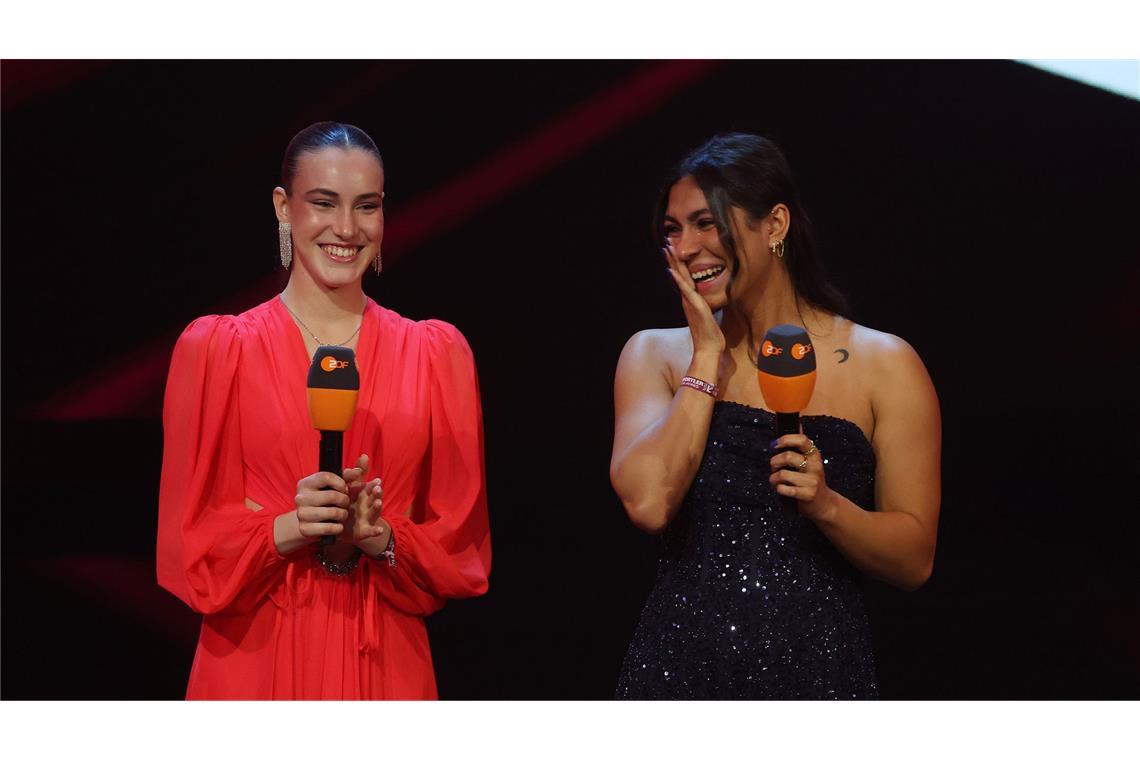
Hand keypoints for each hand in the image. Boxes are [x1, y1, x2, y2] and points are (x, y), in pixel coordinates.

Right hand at [293, 470, 350, 539]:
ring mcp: (301, 514)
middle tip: (345, 504)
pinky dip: (338, 527)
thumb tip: (359, 469)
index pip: (326, 477)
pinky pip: (328, 528)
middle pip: (332, 495)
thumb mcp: (335, 486)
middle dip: (345, 500)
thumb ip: (348, 476)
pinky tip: (338, 525)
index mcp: (305, 483)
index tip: (344, 489)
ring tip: (342, 514)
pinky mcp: (304, 529)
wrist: (312, 523)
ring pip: (332, 512)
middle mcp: (300, 498)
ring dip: (343, 514)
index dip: (340, 483)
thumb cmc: (327, 500)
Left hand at [341, 454, 386, 544]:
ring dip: (377, 507)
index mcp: (364, 494)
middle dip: (376, 493)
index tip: (376, 480)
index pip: (370, 486)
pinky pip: (371, 531)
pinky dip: (375, 531)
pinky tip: (379, 530)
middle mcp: (368, 505)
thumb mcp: (351, 488)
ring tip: (378, 502)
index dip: (373, 483)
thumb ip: (355, 474)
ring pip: (374, 512)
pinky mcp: (365, 531)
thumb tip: (364, 455)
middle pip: (374, 497)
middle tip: (377, 488)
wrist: (345, 527)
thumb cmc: (350, 504)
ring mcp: (368, 517)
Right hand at [663, 243, 725, 359]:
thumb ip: (706, 307)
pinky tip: (671, 269)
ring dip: (672, 262)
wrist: (708, 349)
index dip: (678, 264)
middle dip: (672, 258)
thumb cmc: (710, 335)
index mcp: (691, 300)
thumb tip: (709, 303)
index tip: (673, 251)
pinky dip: (678, 279)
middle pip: (678, 274)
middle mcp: (687, 299)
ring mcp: (689, 302)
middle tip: (665, 243)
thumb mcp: (709, 316)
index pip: (683, 278)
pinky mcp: (695, 306)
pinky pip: (685, 289)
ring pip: (679, 278)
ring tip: (666, 249)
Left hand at [768, 433, 835, 520]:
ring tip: (776, 481)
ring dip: (774, 478)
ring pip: (783, 474)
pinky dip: (779, 489)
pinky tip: (782, 489)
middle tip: (774, 467)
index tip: (775, 444)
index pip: (802, 440)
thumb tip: (797, 423)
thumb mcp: (809, 460)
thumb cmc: (810, 479)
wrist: (823, 504)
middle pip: (788, 457)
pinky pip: (784, 489)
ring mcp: (812, 481)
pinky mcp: (807, 494)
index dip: (786, 439)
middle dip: (775, 462)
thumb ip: (801, 445)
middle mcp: (815, 466)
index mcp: (814, 454)